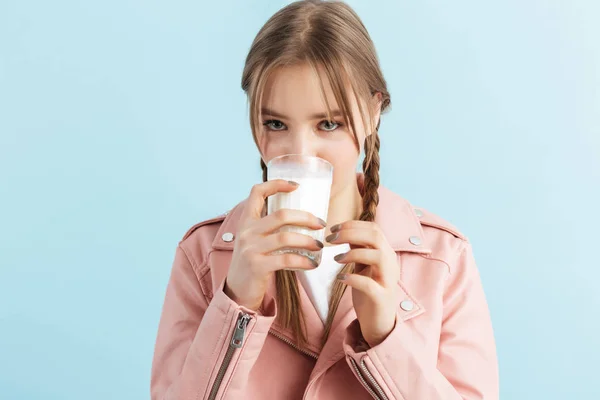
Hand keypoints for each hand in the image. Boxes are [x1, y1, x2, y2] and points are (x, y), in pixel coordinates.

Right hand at [224, 179, 326, 310]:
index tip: (296, 186)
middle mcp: (246, 232)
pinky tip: (312, 263)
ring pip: (286, 237)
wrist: (237, 290)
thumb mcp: (254, 239)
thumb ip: (268, 227)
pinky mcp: (257, 266)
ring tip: (318, 245)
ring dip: (308, 241)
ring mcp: (250, 249)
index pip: (256, 193)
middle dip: (306, 217)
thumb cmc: (253, 262)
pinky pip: (286, 260)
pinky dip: (303, 261)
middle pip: (281, 215)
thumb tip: (301, 217)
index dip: (276, 184)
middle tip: (321, 224)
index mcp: (246, 221)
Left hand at [326, 221, 399, 346]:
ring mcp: (388, 281)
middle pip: (376, 237)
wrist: (379, 323)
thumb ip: (358, 249)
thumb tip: (343, 231)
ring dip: (353, 253)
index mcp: (386, 253)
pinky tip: (340, 279)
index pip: (374, 229)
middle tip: (331, 239)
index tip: (333, 229)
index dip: (353, 225)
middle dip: (351, 233)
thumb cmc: (369, 293)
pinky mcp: (381, 298)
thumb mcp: (363, 266)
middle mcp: (391, 264)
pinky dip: (353, 278)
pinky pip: (370, 284)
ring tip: (336, 259)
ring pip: (378, 256)